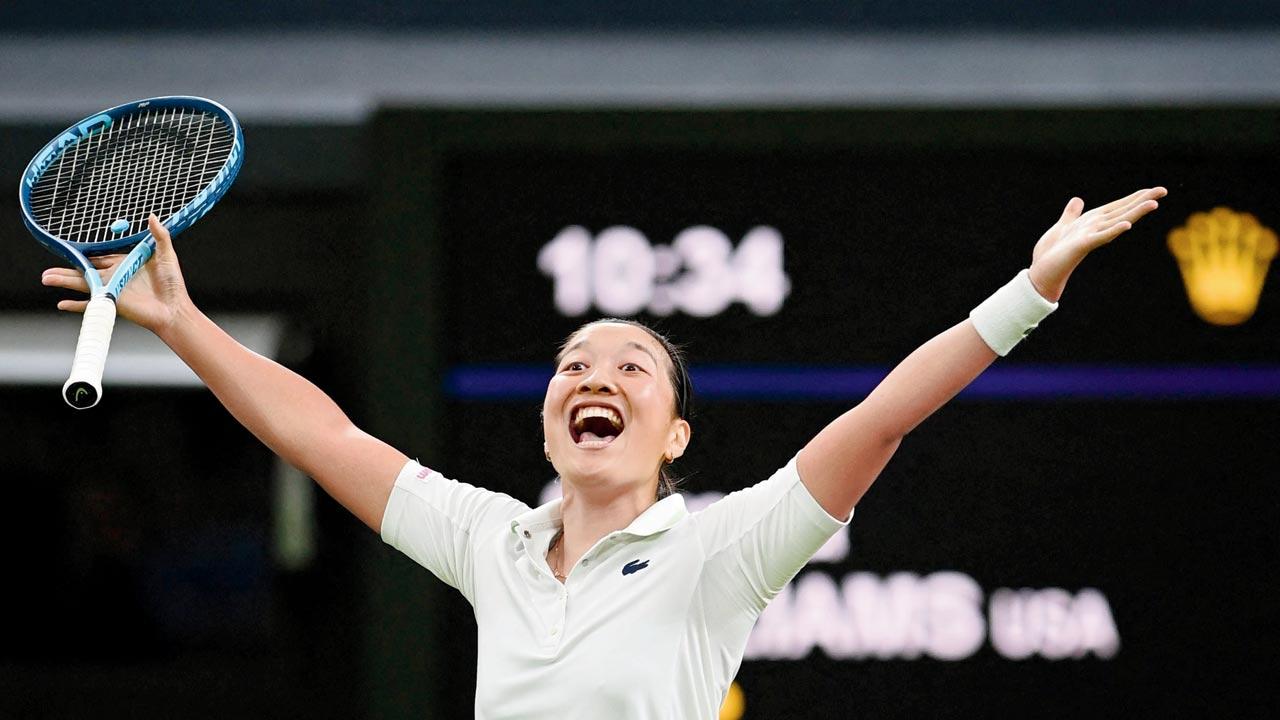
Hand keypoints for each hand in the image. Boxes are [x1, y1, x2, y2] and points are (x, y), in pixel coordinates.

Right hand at [41, 215, 192, 335]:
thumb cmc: (172, 284)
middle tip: (50, 268)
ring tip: (46, 278)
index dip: (87, 255)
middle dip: (67, 269)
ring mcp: (112, 291)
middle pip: (86, 271)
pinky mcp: (112, 303)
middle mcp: (116, 277)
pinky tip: (61, 304)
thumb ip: (159, 236)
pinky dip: (75, 305)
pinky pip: (90, 305)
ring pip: (82, 284)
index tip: (72, 250)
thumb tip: (153, 216)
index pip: (101, 258)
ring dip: (63, 281)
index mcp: (125, 264)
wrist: (174, 309)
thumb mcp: (166, 255)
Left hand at [1028, 186, 1166, 301]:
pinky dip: (1113, 231)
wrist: (1041, 272)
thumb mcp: (1062, 227)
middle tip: (1164, 190)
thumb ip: (1071, 214)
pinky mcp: (1082, 245)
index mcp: (1092, 221)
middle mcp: (1096, 228)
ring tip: (1153, 203)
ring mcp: (1091, 236)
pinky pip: (1101, 237)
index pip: (1118, 206)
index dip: (1135, 198)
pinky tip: (1127, 225)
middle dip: (1142, 201)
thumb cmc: (1052, 253)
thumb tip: (1078, 200)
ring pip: (1117, 221)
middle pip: (1123, 211)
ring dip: (1135, 213)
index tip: (1153, 190)